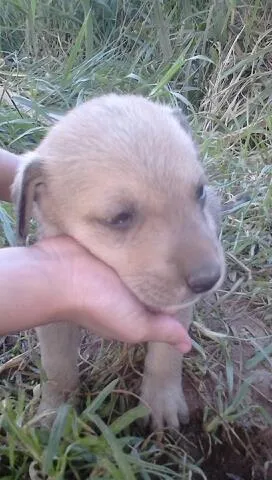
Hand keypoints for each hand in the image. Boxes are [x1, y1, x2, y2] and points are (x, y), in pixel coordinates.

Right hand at [34, 236, 191, 352]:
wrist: (56, 273)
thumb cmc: (96, 303)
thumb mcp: (134, 324)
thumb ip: (162, 330)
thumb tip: (187, 346)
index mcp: (136, 305)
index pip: (167, 299)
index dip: (182, 289)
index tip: (198, 274)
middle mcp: (128, 285)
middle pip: (158, 276)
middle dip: (173, 266)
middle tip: (194, 246)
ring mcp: (118, 263)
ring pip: (146, 255)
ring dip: (157, 245)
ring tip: (181, 226)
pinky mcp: (109, 244)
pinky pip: (130, 238)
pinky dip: (140, 232)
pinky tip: (157, 218)